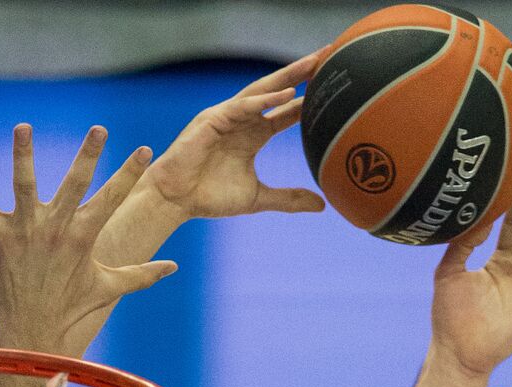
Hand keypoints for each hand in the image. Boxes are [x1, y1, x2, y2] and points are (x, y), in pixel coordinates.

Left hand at [0, 124, 176, 353]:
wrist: (29, 332)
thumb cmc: (69, 308)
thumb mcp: (107, 288)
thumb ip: (142, 274)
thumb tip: (174, 267)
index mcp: (83, 237)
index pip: (112, 198)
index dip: (129, 174)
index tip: (144, 149)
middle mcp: (56, 230)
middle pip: (75, 184)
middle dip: (89, 155)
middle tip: (99, 129)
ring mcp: (25, 232)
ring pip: (25, 185)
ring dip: (23, 155)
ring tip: (24, 128)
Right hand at [142, 50, 328, 219]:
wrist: (176, 200)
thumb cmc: (210, 197)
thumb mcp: (258, 198)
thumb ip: (288, 199)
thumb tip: (322, 205)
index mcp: (254, 135)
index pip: (287, 112)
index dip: (309, 100)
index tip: (335, 89)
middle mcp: (243, 120)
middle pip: (278, 91)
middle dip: (303, 73)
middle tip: (329, 56)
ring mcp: (228, 117)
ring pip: (262, 90)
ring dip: (288, 76)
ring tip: (313, 63)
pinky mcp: (212, 119)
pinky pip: (241, 106)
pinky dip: (263, 100)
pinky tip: (286, 94)